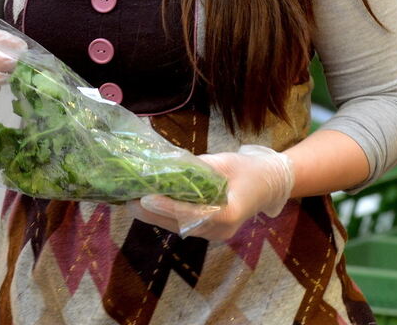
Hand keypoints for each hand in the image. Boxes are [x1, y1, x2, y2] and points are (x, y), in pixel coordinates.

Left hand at [126, 145, 294, 240]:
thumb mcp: (226, 162)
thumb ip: (199, 168)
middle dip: (151, 213)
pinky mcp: (209, 231)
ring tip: (130, 201)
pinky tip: (147, 204)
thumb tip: (169, 166)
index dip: (167, 206)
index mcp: (228, 214)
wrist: (270, 183)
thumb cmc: (250, 169)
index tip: (146, 198)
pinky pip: (183, 224)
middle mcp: (219, 231)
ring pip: (178, 226)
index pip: (192, 213)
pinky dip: (164, 214)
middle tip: (126, 199)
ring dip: (153, 215)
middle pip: (179, 224)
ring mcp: (214, 234)